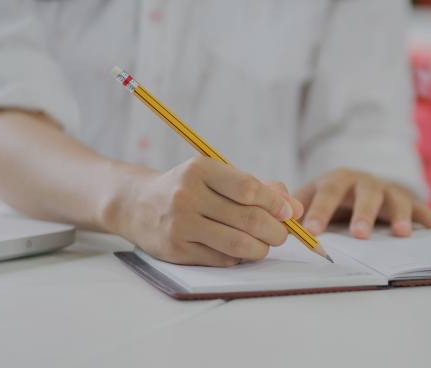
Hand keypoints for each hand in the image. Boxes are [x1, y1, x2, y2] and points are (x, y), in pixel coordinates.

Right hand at [104, 156, 300, 266]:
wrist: (136, 204)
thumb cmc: (187, 187)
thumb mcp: (215, 176)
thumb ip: (257, 187)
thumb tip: (294, 208)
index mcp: (199, 169)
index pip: (248, 188)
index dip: (276, 203)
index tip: (289, 213)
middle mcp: (187, 195)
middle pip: (248, 219)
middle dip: (275, 231)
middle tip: (281, 234)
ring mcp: (180, 224)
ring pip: (238, 244)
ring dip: (262, 248)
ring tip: (265, 245)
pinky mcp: (176, 250)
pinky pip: (222, 259)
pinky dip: (239, 258)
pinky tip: (240, 251)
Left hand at [295, 168, 430, 238]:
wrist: (356, 182)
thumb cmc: (329, 195)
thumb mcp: (309, 195)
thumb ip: (294, 204)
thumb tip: (275, 214)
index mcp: (337, 179)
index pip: (327, 192)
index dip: (320, 210)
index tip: (312, 231)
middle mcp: (363, 181)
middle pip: (365, 194)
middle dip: (362, 214)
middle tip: (358, 235)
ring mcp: (387, 189)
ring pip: (395, 199)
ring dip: (399, 215)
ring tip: (401, 234)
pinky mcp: (406, 198)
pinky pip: (419, 206)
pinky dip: (427, 216)